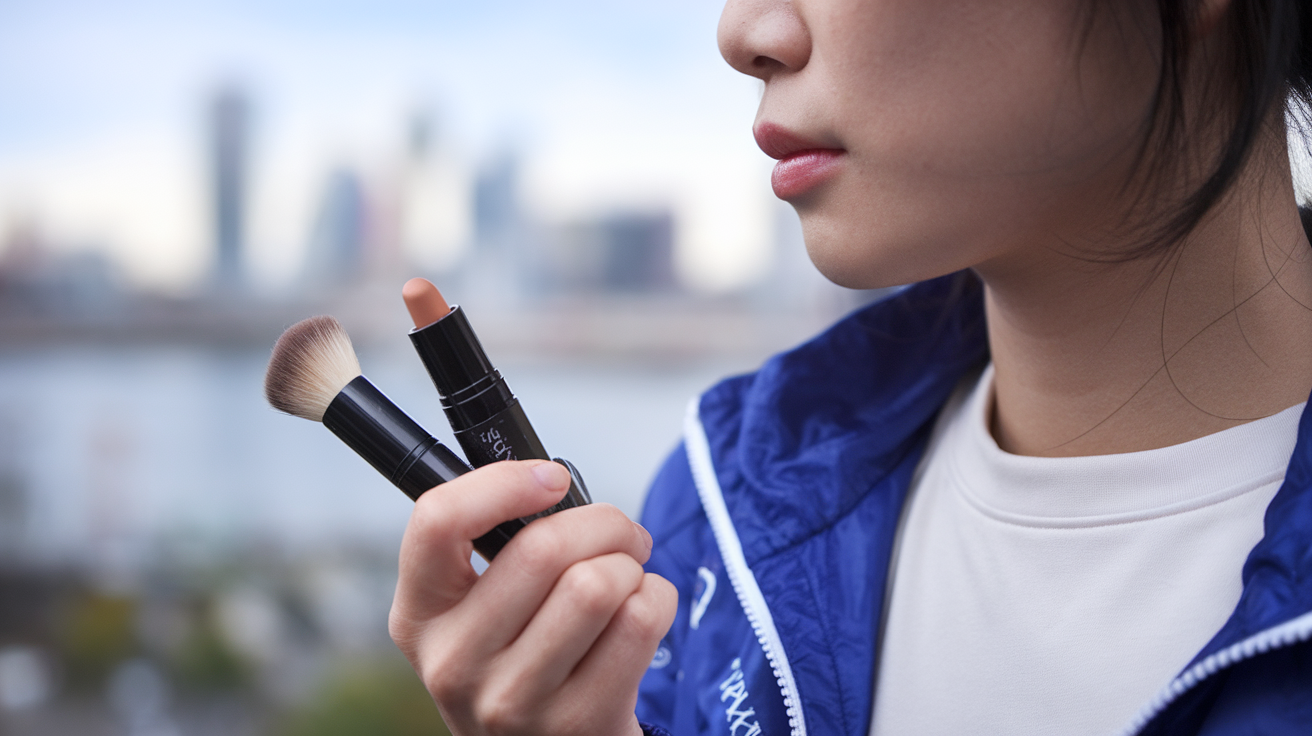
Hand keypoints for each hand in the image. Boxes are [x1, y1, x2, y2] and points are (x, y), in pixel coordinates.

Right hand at [389, 459, 677, 735]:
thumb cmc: (524, 655)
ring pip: (597, 583)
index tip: (549, 479)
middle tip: (620, 535)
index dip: (502, 483)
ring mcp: (513, 701)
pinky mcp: (577, 723)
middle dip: (604, 523)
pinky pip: (639, 620)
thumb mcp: (481, 608)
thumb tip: (548, 481)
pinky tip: (640, 614)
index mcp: (419, 615)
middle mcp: (454, 662)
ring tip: (625, 580)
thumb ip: (497, 546)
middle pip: (543, 547)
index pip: (437, 522)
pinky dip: (656, 598)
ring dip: (630, 566)